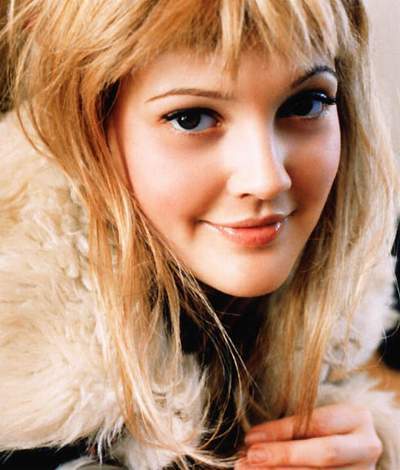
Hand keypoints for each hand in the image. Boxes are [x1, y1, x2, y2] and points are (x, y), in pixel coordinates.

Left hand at [236, 403, 381, 468]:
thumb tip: (252, 441)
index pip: (315, 424)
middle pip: (323, 455)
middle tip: (250, 458)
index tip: (251, 438)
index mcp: (356, 417)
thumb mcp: (311, 418)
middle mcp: (366, 447)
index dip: (281, 432)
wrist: (349, 445)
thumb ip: (290, 427)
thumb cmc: (322, 427)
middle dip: (282, 457)